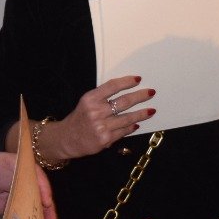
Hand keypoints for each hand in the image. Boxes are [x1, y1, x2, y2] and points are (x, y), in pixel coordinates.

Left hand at [0, 151, 58, 218]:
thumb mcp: (16, 168)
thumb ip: (33, 181)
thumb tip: (47, 201)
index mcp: (31, 177)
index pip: (44, 195)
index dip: (49, 209)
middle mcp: (26, 189)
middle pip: (39, 207)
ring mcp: (16, 200)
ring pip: (30, 216)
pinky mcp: (6, 210)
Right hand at [38, 76, 154, 162]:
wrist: (67, 139)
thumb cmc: (80, 118)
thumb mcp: (87, 102)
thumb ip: (103, 97)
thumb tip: (127, 91)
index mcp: (90, 98)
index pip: (113, 86)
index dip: (127, 82)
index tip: (138, 79)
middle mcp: (96, 111)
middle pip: (124, 101)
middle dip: (140, 96)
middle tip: (151, 93)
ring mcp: (101, 126)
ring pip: (127, 118)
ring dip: (141, 114)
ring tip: (151, 110)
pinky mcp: (105, 139)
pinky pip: (123, 131)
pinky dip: (131, 127)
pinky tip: (137, 124)